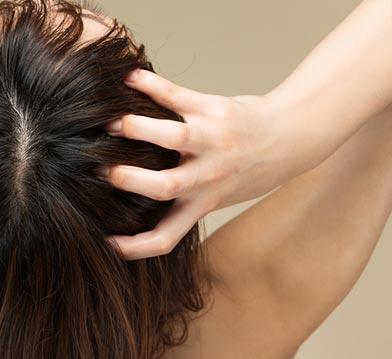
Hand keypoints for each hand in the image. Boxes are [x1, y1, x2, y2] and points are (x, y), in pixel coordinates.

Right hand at [102, 69, 312, 259]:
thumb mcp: (215, 197)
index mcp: (202, 203)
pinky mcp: (212, 109)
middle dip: (129, 179)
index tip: (105, 243)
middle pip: (165, 186)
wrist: (291, 137)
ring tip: (112, 124)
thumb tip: (135, 214)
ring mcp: (210, 141)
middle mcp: (207, 176)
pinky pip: (177, 95)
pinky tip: (129, 78)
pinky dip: (150, 85)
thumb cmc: (245, 172)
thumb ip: (181, 206)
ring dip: (136, 129)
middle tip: (100, 170)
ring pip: (172, 138)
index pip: (167, 236)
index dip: (134, 247)